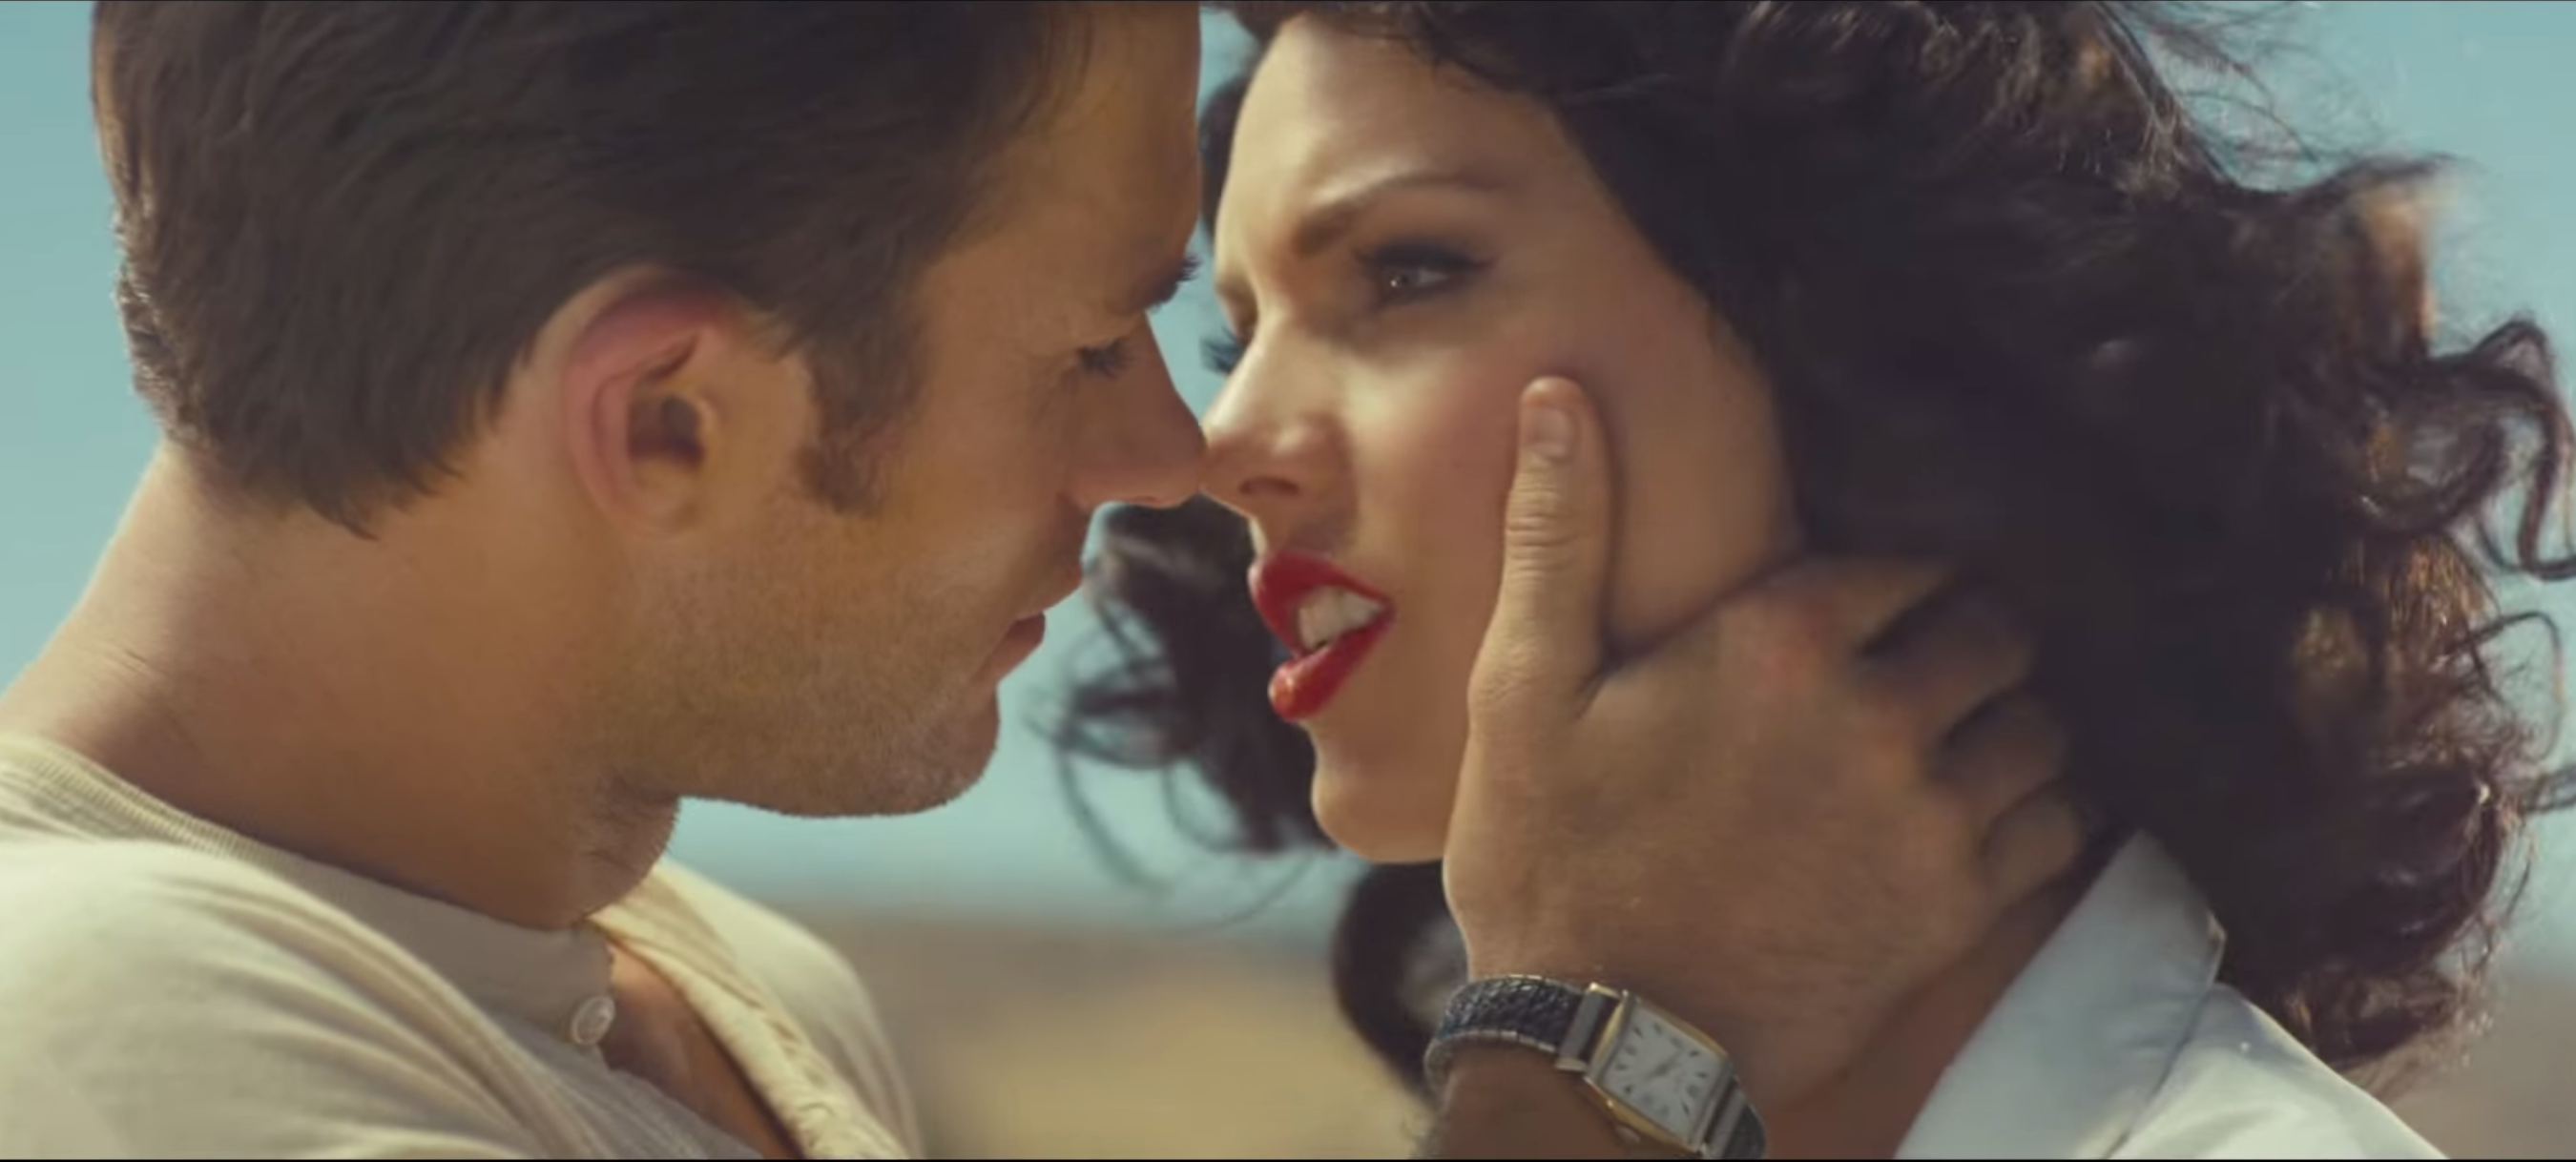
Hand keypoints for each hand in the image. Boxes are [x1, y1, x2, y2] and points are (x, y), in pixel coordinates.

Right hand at [1440, 377, 2083, 1108]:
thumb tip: (1558, 396)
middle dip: (1969, 637)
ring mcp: (1931, 817)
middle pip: (1996, 632)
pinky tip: (1990, 813)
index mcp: (1781, 641)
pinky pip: (2058, 827)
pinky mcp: (1958, 909)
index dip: (1902, 577)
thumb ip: (1560, 534)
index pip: (1915, 561)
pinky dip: (2040, 810)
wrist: (1598, 1040)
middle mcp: (1880, 715)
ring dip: (2012, 721)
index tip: (1878, 600)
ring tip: (1963, 735)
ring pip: (2042, 727)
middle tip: (1925, 663)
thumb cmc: (1551, 858)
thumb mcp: (1523, 686)